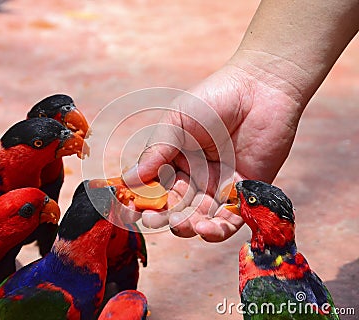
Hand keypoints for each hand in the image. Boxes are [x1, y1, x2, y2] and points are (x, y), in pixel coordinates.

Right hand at [123, 57, 304, 241]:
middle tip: (155, 220)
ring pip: (200, 218)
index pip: (155, 187)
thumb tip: (129, 180)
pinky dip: (216, 230)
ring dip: (188, 226)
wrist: (259, 89)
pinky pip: (229, 220)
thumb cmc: (213, 99)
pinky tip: (204, 228)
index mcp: (175, 160)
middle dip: (163, 217)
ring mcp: (219, 186)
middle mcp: (196, 177)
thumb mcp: (177, 123)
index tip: (130, 209)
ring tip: (181, 223)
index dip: (142, 201)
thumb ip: (156, 152)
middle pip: (175, 206)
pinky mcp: (244, 193)